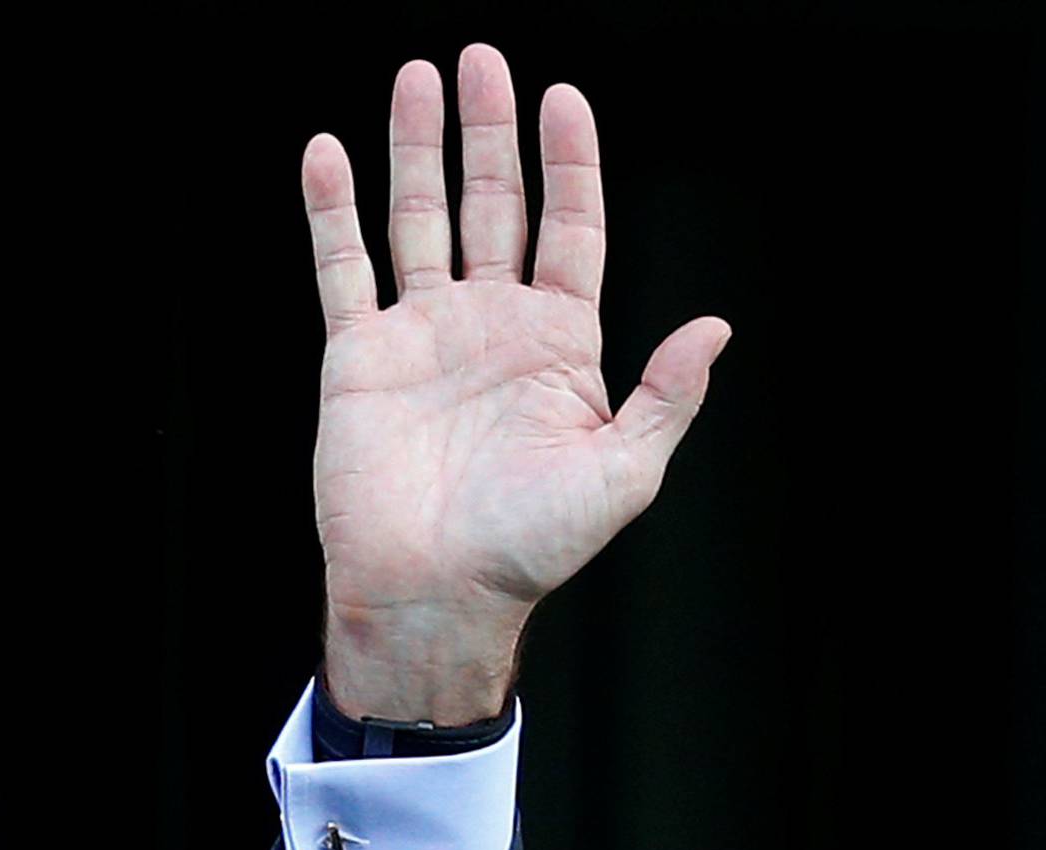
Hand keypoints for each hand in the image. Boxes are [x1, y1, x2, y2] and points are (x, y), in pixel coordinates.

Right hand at [302, 45, 730, 722]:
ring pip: (420, 218)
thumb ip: (666, 397)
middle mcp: (491, 329)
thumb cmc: (530, 549)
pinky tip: (329, 152)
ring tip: (419, 78)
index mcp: (558, 348)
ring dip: (417, 149)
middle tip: (484, 61)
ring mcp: (424, 336)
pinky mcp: (360, 355)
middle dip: (491, 133)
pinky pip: (342, 267)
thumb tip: (716, 327)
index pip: (570, 232)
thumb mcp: (622, 475)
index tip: (565, 97)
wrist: (435, 594)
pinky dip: (333, 210)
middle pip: (495, 206)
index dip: (570, 165)